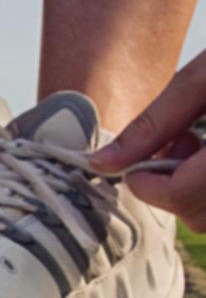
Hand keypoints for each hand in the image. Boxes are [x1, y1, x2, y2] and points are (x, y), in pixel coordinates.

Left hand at [92, 52, 205, 228]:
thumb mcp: (203, 79)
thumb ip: (154, 125)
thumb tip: (102, 164)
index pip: (181, 195)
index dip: (147, 184)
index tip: (135, 163)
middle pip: (199, 218)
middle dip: (173, 188)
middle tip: (180, 142)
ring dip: (196, 193)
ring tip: (205, 145)